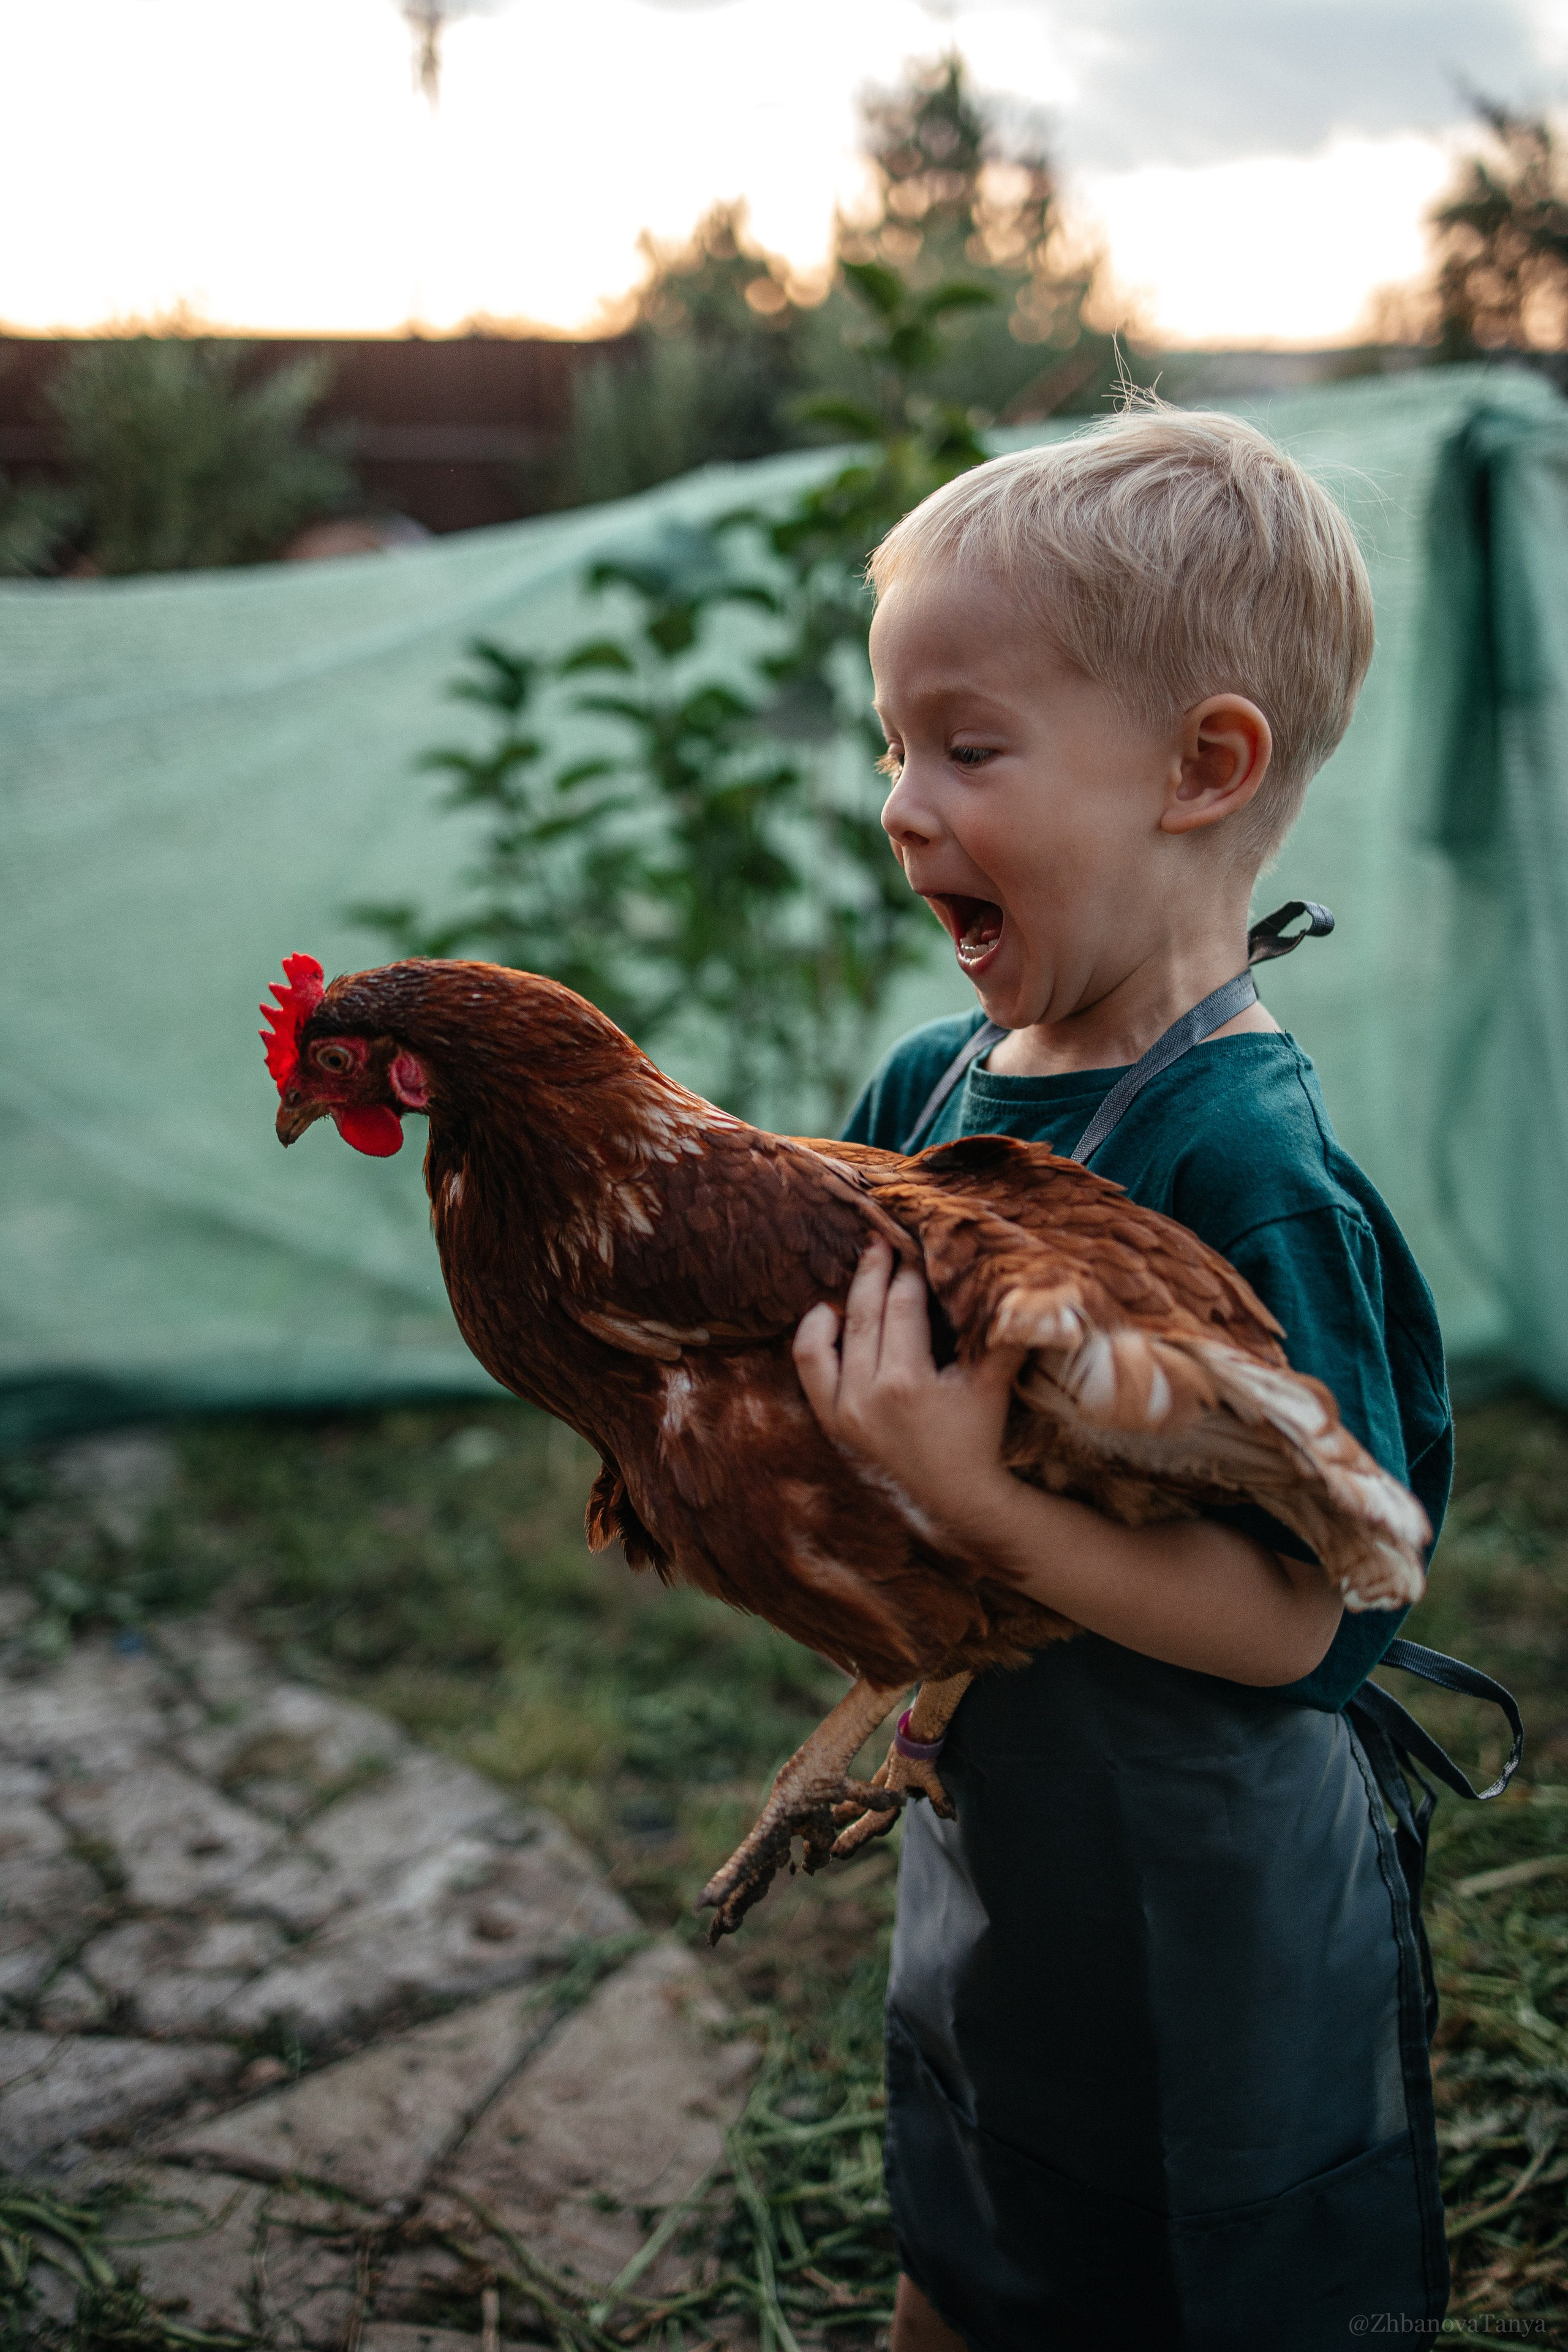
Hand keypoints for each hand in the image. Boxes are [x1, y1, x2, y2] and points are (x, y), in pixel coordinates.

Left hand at [792, 1238, 1025, 1546]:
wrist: (955, 1493)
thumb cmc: (978, 1432)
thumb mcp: (994, 1383)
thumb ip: (1004, 1335)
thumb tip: (1028, 1285)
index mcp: (907, 1384)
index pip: (903, 1309)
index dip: (910, 1274)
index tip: (917, 1250)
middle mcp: (866, 1396)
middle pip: (865, 1314)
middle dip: (875, 1272)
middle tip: (884, 1240)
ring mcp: (843, 1411)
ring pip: (827, 1337)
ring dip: (844, 1298)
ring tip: (860, 1270)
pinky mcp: (831, 1421)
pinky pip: (808, 1367)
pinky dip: (814, 1335)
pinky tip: (828, 1312)